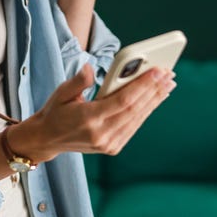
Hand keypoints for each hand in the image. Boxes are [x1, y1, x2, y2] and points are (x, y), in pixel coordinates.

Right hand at [12, 64, 175, 160]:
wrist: (46, 139)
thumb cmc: (55, 112)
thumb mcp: (61, 92)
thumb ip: (79, 80)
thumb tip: (92, 68)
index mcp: (89, 119)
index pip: (123, 101)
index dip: (143, 85)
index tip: (158, 71)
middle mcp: (101, 134)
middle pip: (135, 110)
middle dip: (154, 91)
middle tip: (169, 75)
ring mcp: (108, 144)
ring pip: (138, 119)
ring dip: (155, 101)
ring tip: (168, 85)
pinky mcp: (112, 148)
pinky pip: (133, 127)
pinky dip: (146, 112)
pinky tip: (155, 99)